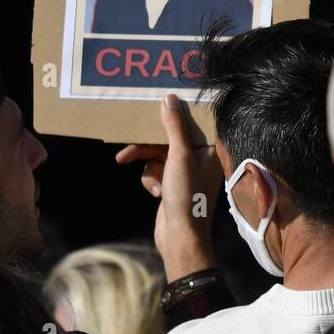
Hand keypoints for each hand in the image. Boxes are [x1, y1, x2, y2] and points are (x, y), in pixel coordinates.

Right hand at [116, 94, 223, 280]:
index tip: (152, 106)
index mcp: (208, 150)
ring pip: (157, 156)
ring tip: (125, 162)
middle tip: (126, 146)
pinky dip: (150, 180)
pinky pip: (154, 172)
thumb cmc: (186, 194)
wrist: (179, 236)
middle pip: (168, 140)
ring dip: (146, 165)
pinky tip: (156, 193)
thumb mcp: (179, 156)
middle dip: (147, 145)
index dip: (171, 116)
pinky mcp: (172, 186)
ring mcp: (185, 174)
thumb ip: (174, 126)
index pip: (188, 124)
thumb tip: (169, 98)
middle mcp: (199, 159)